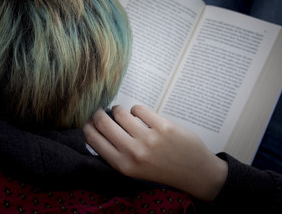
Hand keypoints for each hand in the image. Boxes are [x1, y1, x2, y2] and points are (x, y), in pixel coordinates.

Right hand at [83, 105, 227, 200]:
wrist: (194, 172)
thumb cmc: (161, 169)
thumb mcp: (134, 169)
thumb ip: (117, 153)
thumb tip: (98, 129)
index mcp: (122, 165)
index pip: (93, 140)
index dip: (87, 126)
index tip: (89, 120)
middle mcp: (133, 152)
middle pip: (103, 123)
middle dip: (99, 114)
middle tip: (101, 111)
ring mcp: (149, 139)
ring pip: (120, 113)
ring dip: (118, 110)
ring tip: (122, 113)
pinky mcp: (163, 127)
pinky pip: (139, 109)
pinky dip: (136, 109)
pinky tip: (140, 114)